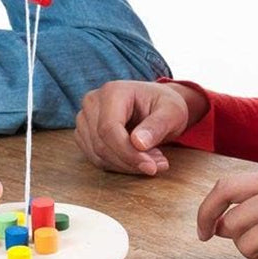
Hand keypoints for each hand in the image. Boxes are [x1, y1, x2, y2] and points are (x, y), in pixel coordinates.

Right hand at [75, 80, 207, 175]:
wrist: (156, 104)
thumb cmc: (164, 105)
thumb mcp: (172, 112)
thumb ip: (157, 126)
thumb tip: (138, 144)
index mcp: (112, 91)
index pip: (109, 128)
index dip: (127, 152)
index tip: (150, 167)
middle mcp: (93, 102)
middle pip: (101, 144)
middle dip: (130, 161)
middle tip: (158, 164)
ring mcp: (85, 118)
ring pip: (97, 155)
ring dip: (126, 165)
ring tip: (151, 159)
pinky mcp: (85, 133)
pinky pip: (96, 158)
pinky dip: (118, 165)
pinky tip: (137, 159)